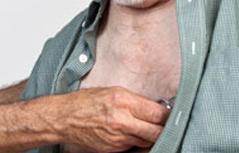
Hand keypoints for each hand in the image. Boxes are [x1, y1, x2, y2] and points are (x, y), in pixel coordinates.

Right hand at [53, 86, 169, 152]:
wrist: (65, 118)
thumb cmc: (86, 102)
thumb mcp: (113, 92)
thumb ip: (135, 101)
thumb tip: (155, 108)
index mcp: (123, 101)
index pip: (157, 113)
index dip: (169, 115)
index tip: (172, 114)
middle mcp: (122, 120)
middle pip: (156, 131)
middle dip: (165, 129)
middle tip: (167, 125)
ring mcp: (118, 137)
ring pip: (148, 141)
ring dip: (152, 136)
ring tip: (151, 129)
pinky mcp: (114, 148)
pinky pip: (134, 147)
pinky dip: (138, 142)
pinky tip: (135, 135)